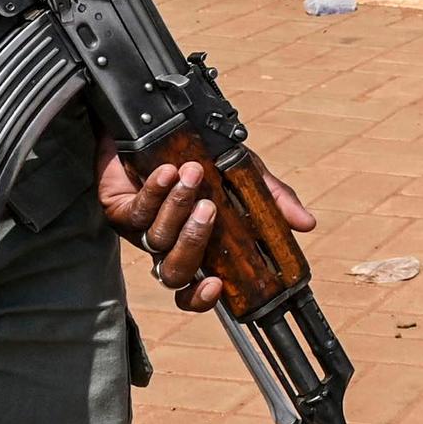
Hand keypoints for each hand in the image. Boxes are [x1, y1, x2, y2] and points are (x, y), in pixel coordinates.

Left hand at [99, 148, 319, 313]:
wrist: (153, 124)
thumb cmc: (199, 154)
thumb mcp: (242, 174)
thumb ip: (271, 200)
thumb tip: (306, 224)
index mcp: (195, 247)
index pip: (191, 290)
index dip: (200, 299)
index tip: (218, 285)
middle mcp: (166, 245)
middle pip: (174, 271)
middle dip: (193, 242)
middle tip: (209, 209)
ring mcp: (138, 229)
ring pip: (156, 238)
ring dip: (176, 207)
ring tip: (193, 174)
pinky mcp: (116, 208)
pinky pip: (134, 211)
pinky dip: (154, 191)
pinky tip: (168, 171)